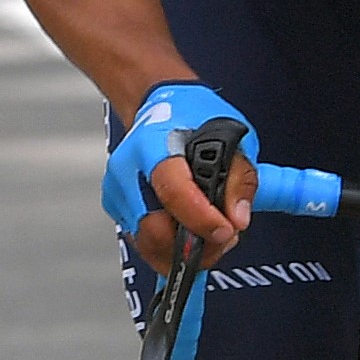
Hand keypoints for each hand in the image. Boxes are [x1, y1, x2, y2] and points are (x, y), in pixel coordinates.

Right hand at [106, 84, 255, 273]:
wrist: (162, 107)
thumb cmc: (195, 118)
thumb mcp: (232, 136)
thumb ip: (241, 179)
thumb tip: (237, 218)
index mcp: (153, 145)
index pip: (172, 191)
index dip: (201, 219)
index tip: (227, 230)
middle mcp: (127, 171)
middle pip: (153, 230)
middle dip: (193, 246)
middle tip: (223, 237)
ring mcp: (118, 192)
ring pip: (148, 244)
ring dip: (184, 252)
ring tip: (211, 234)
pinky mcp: (118, 209)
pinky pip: (145, 242)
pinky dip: (171, 246)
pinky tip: (190, 229)